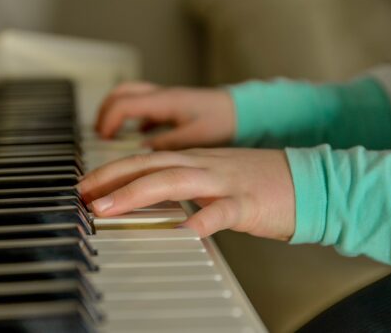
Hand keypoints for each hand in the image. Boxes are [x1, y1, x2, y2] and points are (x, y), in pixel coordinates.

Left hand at [77, 148, 295, 239]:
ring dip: (137, 193)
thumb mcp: (217, 177)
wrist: (309, 181)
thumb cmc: (262, 184)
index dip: (113, 171)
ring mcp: (225, 182)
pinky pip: (222, 211)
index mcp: (196, 160)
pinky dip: (200, 219)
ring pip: (174, 181)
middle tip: (82, 195)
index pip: (146, 160)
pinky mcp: (248, 203)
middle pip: (150, 166)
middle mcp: (204, 165)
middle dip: (111, 179)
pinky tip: (182, 230)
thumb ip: (187, 183)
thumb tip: (155, 195)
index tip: (87, 185)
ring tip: (107, 207)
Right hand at [95, 81, 235, 149]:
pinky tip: (138, 138)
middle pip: (121, 94)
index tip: (103, 140)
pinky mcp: (174, 108)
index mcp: (165, 102)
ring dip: (118, 114)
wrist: (245, 112)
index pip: (123, 105)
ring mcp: (168, 101)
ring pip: (132, 98)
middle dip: (104, 113)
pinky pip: (146, 109)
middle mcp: (163, 97)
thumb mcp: (196, 137)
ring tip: (111, 136)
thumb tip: (142, 153)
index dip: (107, 122)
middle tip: (98, 135)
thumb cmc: (225, 121)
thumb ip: (167, 144)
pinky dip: (135, 120)